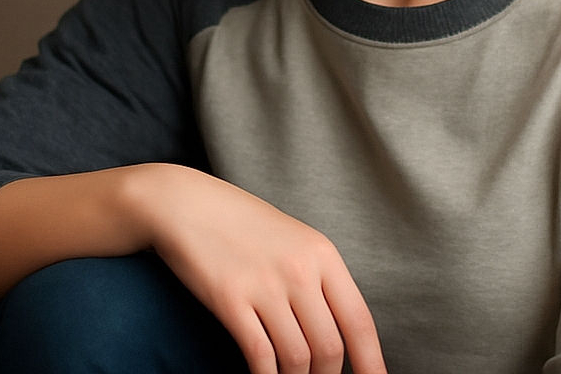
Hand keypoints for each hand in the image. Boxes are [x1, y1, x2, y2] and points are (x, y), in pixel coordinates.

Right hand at [133, 164, 386, 373]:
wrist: (188, 203)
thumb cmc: (241, 224)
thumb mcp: (293, 240)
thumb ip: (318, 279)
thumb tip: (338, 330)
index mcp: (322, 253)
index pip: (359, 320)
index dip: (372, 363)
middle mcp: (300, 269)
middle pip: (330, 348)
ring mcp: (266, 284)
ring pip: (298, 359)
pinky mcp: (232, 299)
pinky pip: (260, 356)